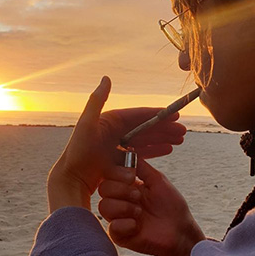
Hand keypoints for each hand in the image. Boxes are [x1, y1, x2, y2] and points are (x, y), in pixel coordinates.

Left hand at [47, 77, 186, 211]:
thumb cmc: (78, 151)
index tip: (176, 115)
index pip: (140, 116)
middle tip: (183, 131)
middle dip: (166, 129)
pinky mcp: (119, 160)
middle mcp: (115, 131)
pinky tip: (168, 150)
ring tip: (180, 140)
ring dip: (163, 139)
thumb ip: (97, 100)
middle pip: (146, 128)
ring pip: (146, 140)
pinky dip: (155, 151)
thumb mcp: (87, 123)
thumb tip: (106, 78)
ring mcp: (118, 146)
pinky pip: (141, 153)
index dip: (158, 115)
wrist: (71, 177)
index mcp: (111, 120)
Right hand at [98, 159, 204, 255]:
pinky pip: (112, 227)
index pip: (109, 174)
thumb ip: (140, 166)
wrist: (180, 230)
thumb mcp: (157, 180)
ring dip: (124, 207)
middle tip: (138, 197)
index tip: (132, 176)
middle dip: (121, 190)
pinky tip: (138, 226)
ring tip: (140, 213)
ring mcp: (118, 218)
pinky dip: (126, 224)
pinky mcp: (119, 235)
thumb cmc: (171, 205)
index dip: (117, 173)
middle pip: (103, 189)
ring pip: (104, 207)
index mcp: (126, 186)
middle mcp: (119, 200)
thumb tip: (126, 149)